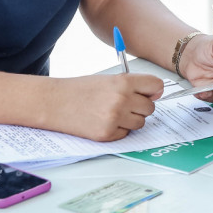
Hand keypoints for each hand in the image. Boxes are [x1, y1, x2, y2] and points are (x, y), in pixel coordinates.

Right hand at [49, 73, 163, 140]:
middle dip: (139, 107)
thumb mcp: (108, 79)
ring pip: (140, 123)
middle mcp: (122, 99)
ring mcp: (115, 118)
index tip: (148, 94)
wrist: (54, 102)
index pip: (156, 86)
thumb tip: (157, 94)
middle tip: (122, 104)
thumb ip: (133, 85)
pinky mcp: (107, 134)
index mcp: (123, 82)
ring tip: (111, 112)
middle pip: (150, 108)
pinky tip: (102, 121)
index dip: (153, 91)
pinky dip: (118, 130)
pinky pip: (125, 134)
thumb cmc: (80, 89)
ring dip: (130, 120)